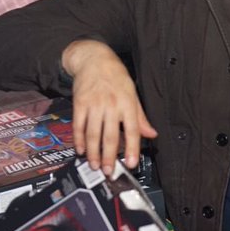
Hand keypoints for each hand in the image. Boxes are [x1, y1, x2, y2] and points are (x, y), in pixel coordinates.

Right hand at [63, 39, 157, 174]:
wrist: (94, 59)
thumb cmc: (116, 77)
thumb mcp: (133, 94)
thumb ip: (141, 117)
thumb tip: (151, 134)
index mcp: (127, 104)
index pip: (132, 130)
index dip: (132, 148)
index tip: (131, 164)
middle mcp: (111, 105)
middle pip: (110, 136)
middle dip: (109, 156)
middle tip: (109, 171)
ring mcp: (94, 105)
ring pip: (93, 134)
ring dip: (93, 152)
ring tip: (95, 165)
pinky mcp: (79, 104)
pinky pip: (78, 126)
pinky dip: (79, 140)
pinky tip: (81, 150)